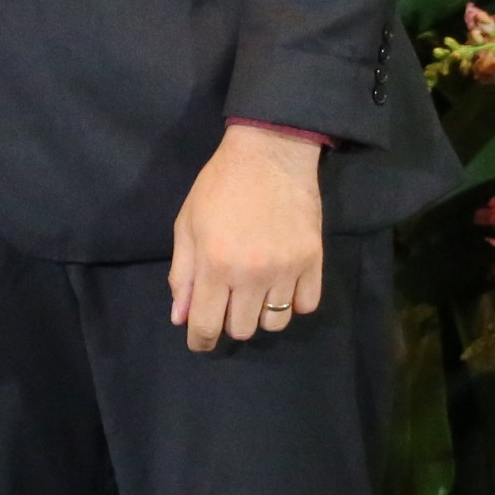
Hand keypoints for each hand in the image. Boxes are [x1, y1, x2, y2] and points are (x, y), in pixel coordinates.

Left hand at [169, 123, 324, 352]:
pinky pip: (307, 305)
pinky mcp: (314, 260)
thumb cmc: (220, 186)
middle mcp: (252, 274)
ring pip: (275, 323)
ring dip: (262, 314)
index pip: (207, 325)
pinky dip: (294, 302)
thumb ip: (183, 273)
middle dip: (230, 321)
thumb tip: (181, 318)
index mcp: (215, 265)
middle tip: (228, 299)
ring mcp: (286, 269)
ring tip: (257, 291)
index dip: (200, 341)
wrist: (270, 153)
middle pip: (242, 329)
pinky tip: (283, 285)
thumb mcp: (187, 224)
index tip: (200, 341)